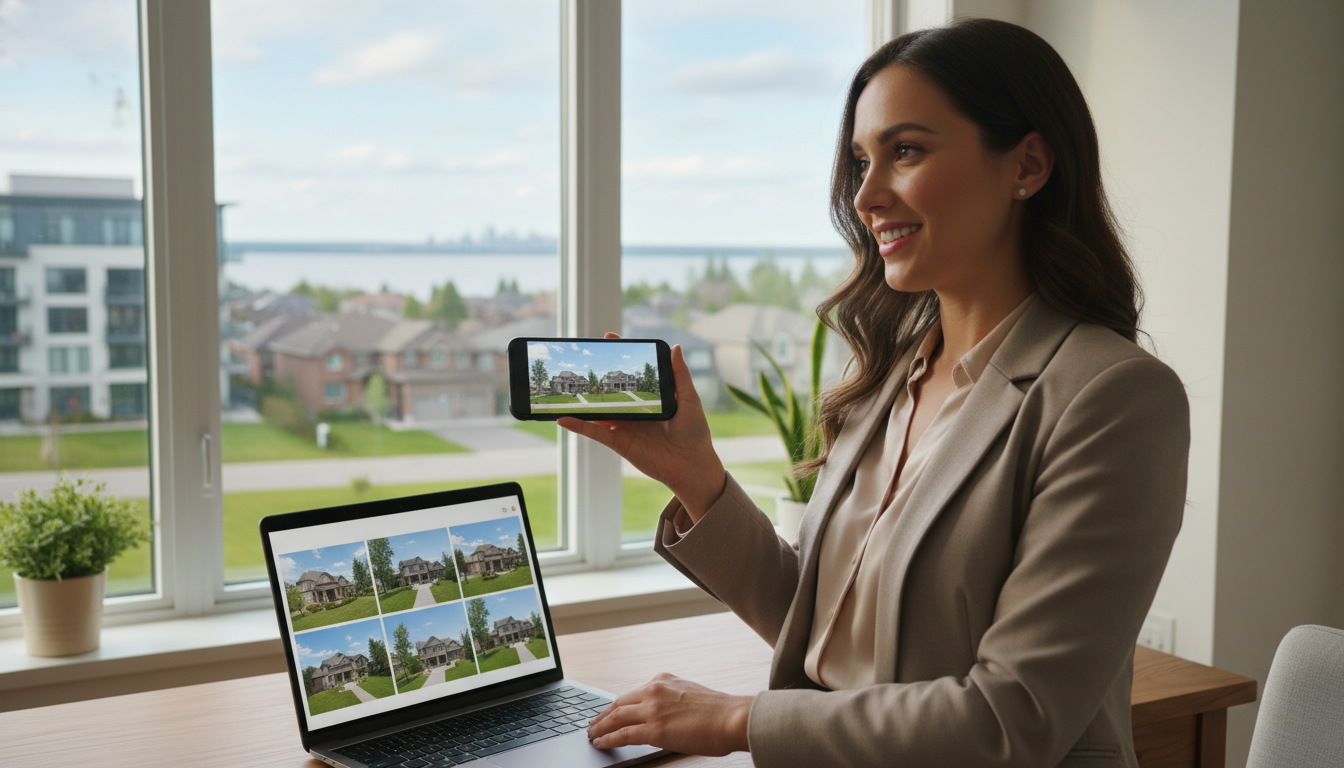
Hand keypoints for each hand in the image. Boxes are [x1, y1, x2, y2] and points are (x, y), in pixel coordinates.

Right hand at [557, 335, 726, 519]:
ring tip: (566, 387)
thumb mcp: (688, 399)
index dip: (621, 356)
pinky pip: (594, 432)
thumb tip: (675, 347)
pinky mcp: (618, 442)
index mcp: (650, 399)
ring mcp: (624, 427)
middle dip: (597, 375)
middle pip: (611, 391)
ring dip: (582, 401)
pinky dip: (578, 426)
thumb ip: (680, 375)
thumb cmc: (694, 433)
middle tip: (584, 356)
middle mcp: (634, 412)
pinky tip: (563, 419)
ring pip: (598, 411)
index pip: (632, 373)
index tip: (610, 337)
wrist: (691, 464)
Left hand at [586, 673, 752, 755]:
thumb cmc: (719, 711)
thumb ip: (672, 700)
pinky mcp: (653, 729)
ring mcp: (652, 709)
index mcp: (663, 680)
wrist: (732, 717)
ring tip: (592, 734)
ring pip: (616, 717)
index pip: (632, 694)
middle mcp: (654, 690)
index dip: (617, 705)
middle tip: (593, 723)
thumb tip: (664, 714)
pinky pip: (622, 734)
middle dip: (603, 715)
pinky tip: (600, 743)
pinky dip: (607, 738)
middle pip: (618, 703)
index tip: (608, 711)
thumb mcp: (690, 695)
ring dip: (600, 727)